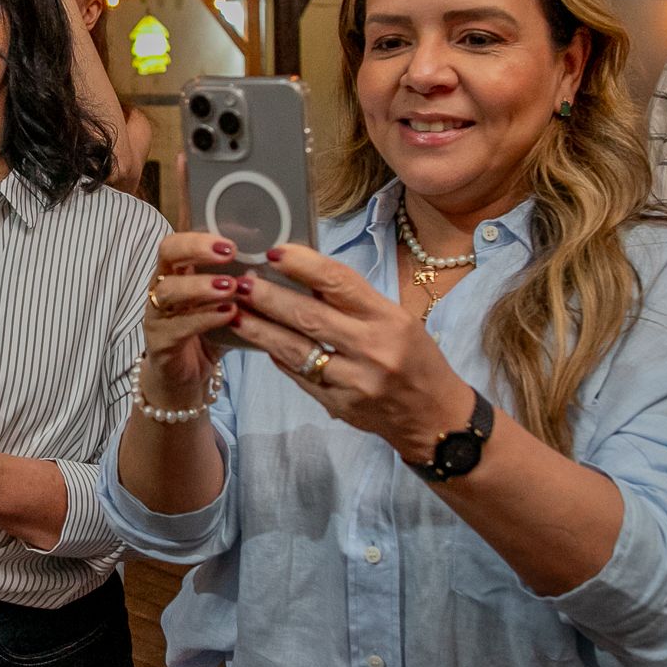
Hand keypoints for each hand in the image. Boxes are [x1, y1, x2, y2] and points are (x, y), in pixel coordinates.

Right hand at [139, 231, 241, 406]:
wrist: (185, 378)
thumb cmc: (207, 333)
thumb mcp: (229, 304)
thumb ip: (246, 286)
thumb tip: (282, 265)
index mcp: (178, 271)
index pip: (180, 240)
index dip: (201, 236)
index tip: (233, 240)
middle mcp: (162, 287)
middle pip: (167, 253)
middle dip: (197, 248)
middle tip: (229, 252)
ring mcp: (157, 314)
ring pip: (169, 291)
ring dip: (201, 286)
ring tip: (231, 287)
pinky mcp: (159, 342)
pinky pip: (178, 326)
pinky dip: (204, 318)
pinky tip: (228, 315)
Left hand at [230, 244, 475, 461]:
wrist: (432, 415)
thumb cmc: (414, 357)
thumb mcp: (395, 320)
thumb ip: (353, 302)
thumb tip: (302, 275)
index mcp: (389, 319)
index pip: (340, 283)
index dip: (303, 265)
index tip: (273, 251)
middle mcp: (372, 349)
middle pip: (310, 316)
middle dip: (269, 298)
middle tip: (240, 282)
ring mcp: (354, 381)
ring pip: (295, 349)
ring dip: (260, 329)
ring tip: (234, 311)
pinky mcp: (338, 405)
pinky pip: (298, 376)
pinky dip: (277, 356)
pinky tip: (258, 340)